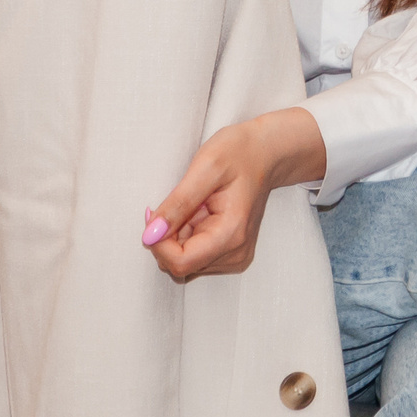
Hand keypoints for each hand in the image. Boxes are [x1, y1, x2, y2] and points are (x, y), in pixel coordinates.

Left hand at [145, 106, 325, 280]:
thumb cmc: (240, 153)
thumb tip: (149, 236)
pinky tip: (200, 212)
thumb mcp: (205, 167)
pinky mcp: (229, 253)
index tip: (155, 213)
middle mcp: (235, 253)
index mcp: (231, 234)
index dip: (158, 242)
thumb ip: (177, 204)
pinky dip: (186, 234)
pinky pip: (193, 254)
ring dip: (178, 234)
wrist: (267, 153)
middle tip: (181, 201)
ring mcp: (234, 255)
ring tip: (196, 204)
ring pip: (183, 260)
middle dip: (168, 235)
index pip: (180, 262)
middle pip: (180, 263)